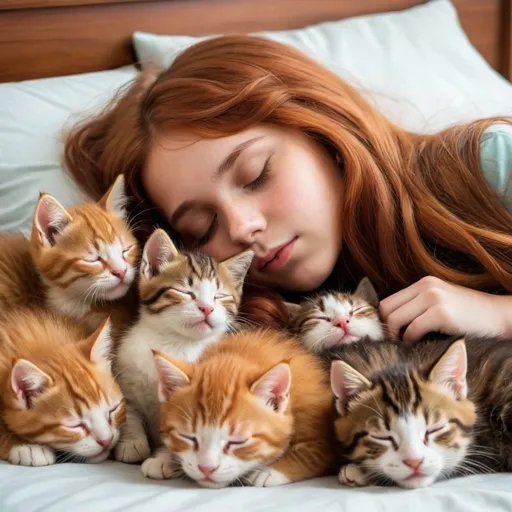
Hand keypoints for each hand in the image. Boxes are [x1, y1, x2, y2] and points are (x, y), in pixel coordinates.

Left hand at [379, 276, 509, 342]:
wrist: (501, 317)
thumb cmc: (470, 317)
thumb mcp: (441, 303)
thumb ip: (418, 307)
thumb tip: (390, 324)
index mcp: (423, 283)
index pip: (387, 301)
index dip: (384, 321)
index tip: (391, 335)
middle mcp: (426, 286)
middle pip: (386, 310)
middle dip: (387, 329)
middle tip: (396, 343)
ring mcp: (433, 298)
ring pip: (395, 319)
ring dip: (397, 336)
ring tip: (407, 345)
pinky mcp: (441, 313)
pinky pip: (412, 330)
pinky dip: (411, 341)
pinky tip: (420, 345)